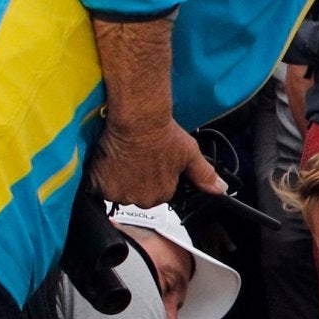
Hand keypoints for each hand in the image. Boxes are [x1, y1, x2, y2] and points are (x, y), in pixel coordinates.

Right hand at [91, 118, 217, 207]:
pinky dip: (100, 177)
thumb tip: (220, 190)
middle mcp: (141, 199)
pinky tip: (108, 161)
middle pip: (135, 195)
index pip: (156, 194)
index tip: (150, 163)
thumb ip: (204, 175)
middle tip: (135, 159)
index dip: (153, 178)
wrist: (138, 119)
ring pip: (117, 191)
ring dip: (117, 179)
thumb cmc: (162, 134)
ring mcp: (119, 194)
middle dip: (135, 181)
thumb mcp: (190, 154)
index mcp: (162, 195)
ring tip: (122, 158)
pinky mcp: (100, 185)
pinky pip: (97, 187)